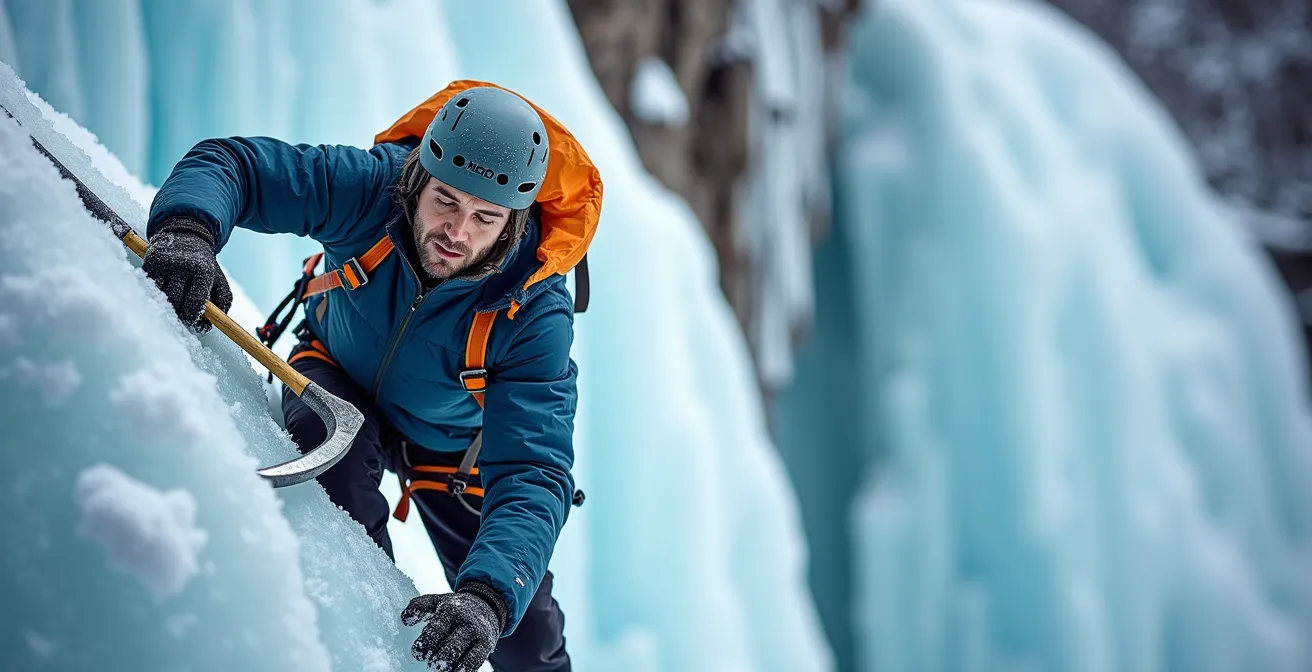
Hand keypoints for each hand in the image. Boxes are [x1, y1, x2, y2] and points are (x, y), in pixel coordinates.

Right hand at [142, 217, 231, 332]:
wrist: (188, 234)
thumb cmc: (205, 265)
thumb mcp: (219, 281)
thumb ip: (222, 303)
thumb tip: (207, 326)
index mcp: (203, 271)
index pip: (195, 303)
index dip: (193, 318)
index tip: (193, 321)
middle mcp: (183, 265)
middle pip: (175, 302)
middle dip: (179, 312)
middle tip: (183, 310)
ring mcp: (165, 262)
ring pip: (160, 295)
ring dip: (166, 302)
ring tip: (174, 296)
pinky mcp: (150, 260)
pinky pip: (149, 286)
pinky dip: (155, 291)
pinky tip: (163, 287)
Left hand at [402, 584, 504, 670]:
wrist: (486, 604)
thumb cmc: (455, 607)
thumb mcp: (438, 601)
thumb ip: (419, 606)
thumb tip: (405, 619)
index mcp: (451, 610)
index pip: (438, 627)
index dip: (426, 642)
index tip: (418, 653)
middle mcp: (467, 622)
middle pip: (454, 644)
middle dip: (441, 657)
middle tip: (432, 664)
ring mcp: (478, 634)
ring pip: (469, 655)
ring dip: (454, 666)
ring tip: (442, 670)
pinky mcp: (486, 645)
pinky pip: (477, 661)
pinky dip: (466, 669)